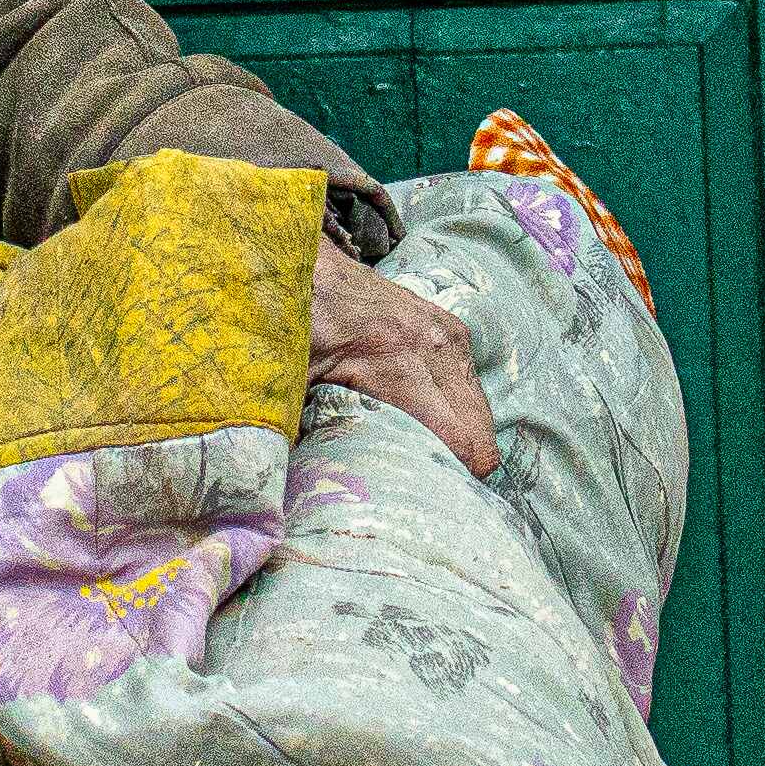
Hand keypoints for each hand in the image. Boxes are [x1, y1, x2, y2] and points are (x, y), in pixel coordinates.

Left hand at [307, 241, 498, 477]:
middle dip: (456, 466)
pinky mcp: (451, 329)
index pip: (456, 440)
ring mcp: (448, 334)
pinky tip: (423, 420)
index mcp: (396, 361)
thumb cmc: (290, 326)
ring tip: (419, 454)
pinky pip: (470, 387)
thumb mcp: (285, 384)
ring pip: (479, 412)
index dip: (445, 479)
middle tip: (418, 486)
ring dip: (458, 438)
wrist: (301, 265)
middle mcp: (434, 346)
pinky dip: (455, 411)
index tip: (422, 500)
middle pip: (478, 433)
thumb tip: (290, 497)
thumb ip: (294, 435)